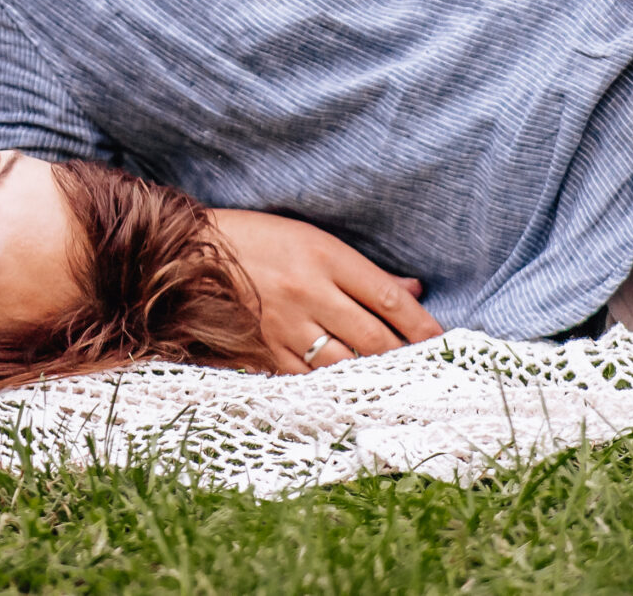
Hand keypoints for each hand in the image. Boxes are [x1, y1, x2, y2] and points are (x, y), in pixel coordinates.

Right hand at [207, 208, 440, 372]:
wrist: (190, 251)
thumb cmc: (260, 239)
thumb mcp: (314, 239)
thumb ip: (363, 271)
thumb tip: (413, 291)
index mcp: (324, 255)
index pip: (388, 297)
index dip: (422, 324)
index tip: (443, 341)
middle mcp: (308, 290)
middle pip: (373, 336)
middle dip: (405, 357)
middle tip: (429, 372)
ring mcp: (283, 324)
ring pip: (344, 362)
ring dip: (374, 377)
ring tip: (399, 386)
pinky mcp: (261, 349)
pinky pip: (306, 378)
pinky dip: (332, 387)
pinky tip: (351, 392)